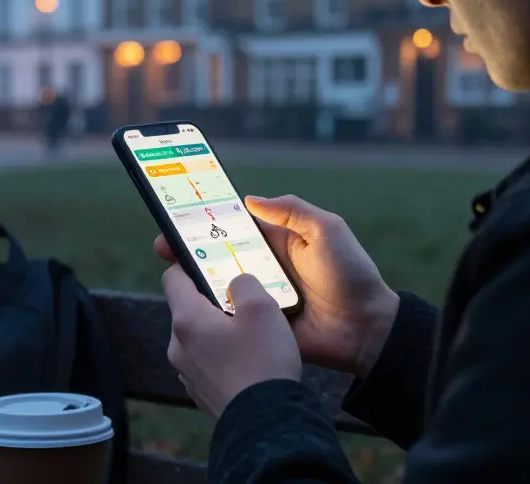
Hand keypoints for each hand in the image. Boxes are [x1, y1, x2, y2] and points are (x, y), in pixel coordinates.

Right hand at [154, 194, 399, 378]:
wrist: (365, 329)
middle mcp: (263, 267)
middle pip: (217, 254)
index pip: (234, 225)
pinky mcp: (259, 325)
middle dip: (189, 248)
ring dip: (195, 280)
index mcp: (276, 241)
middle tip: (163, 244)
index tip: (180, 212)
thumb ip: (292, 210)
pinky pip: (230, 317)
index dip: (207, 219)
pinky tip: (190, 307)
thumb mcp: (327, 230)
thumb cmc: (350, 274)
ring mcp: (258, 297)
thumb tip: (250, 199)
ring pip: (219, 286)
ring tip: (171, 273)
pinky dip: (211, 312)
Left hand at [162, 265, 301, 418]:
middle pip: (188, 309)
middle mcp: (178, 346)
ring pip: (199, 338)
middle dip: (213, 301)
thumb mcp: (262, 308)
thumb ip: (245, 284)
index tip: (209, 262)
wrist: (265, 423)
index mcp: (187, 320)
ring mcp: (187, 373)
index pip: (172, 278)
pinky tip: (249, 362)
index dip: (189, 264)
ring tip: (252, 336)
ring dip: (219, 331)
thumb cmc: (263, 362)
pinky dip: (223, 356)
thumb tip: (236, 282)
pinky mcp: (200, 393)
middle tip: (243, 303)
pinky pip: (208, 363)